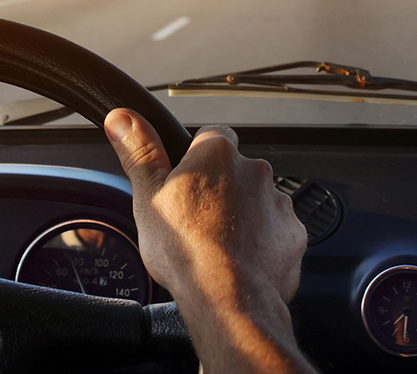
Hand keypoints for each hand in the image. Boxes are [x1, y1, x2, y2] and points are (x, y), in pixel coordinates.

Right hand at [103, 109, 313, 373]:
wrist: (229, 298)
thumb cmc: (187, 249)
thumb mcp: (147, 195)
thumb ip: (140, 151)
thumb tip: (123, 118)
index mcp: (217, 154)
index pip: (211, 135)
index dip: (197, 157)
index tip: (186, 178)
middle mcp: (254, 171)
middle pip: (236, 171)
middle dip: (221, 189)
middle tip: (197, 219)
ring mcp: (278, 203)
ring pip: (257, 201)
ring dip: (243, 215)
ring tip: (219, 245)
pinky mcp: (293, 234)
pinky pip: (276, 231)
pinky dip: (263, 242)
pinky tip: (242, 261)